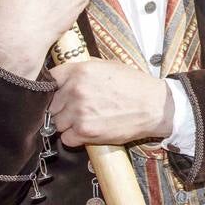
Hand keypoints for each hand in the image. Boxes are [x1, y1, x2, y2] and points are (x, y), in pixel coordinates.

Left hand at [47, 60, 172, 146]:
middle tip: (79, 109)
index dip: (54, 88)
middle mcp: (76, 90)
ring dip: (68, 124)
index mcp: (80, 71)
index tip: (59, 93)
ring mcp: (79, 112)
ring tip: (87, 120)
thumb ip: (84, 69)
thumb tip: (66, 74)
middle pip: (51, 104)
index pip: (49, 79)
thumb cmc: (135, 86)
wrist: (155, 107)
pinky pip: (67, 139)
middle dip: (62, 107)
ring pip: (57, 123)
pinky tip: (90, 131)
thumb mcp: (109, 66)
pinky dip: (75, 138)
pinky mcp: (85, 132)